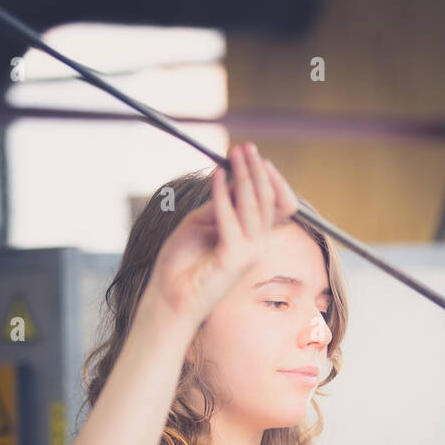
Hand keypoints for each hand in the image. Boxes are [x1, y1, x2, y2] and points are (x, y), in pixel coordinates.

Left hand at [143, 143, 298, 325]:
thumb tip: (235, 176)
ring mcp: (248, 254)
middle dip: (256, 170)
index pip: (275, 205)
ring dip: (244, 176)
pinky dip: (223, 195)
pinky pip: (231, 219)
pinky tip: (215, 177)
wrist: (168, 296)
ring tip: (232, 155)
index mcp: (252, 240)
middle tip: (244, 147)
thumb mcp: (204, 223)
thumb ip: (222, 204)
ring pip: (254, 206)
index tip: (251, 156)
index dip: (269, 179)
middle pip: (268, 201)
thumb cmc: (183, 262)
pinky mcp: (233, 259)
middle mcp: (256, 247)